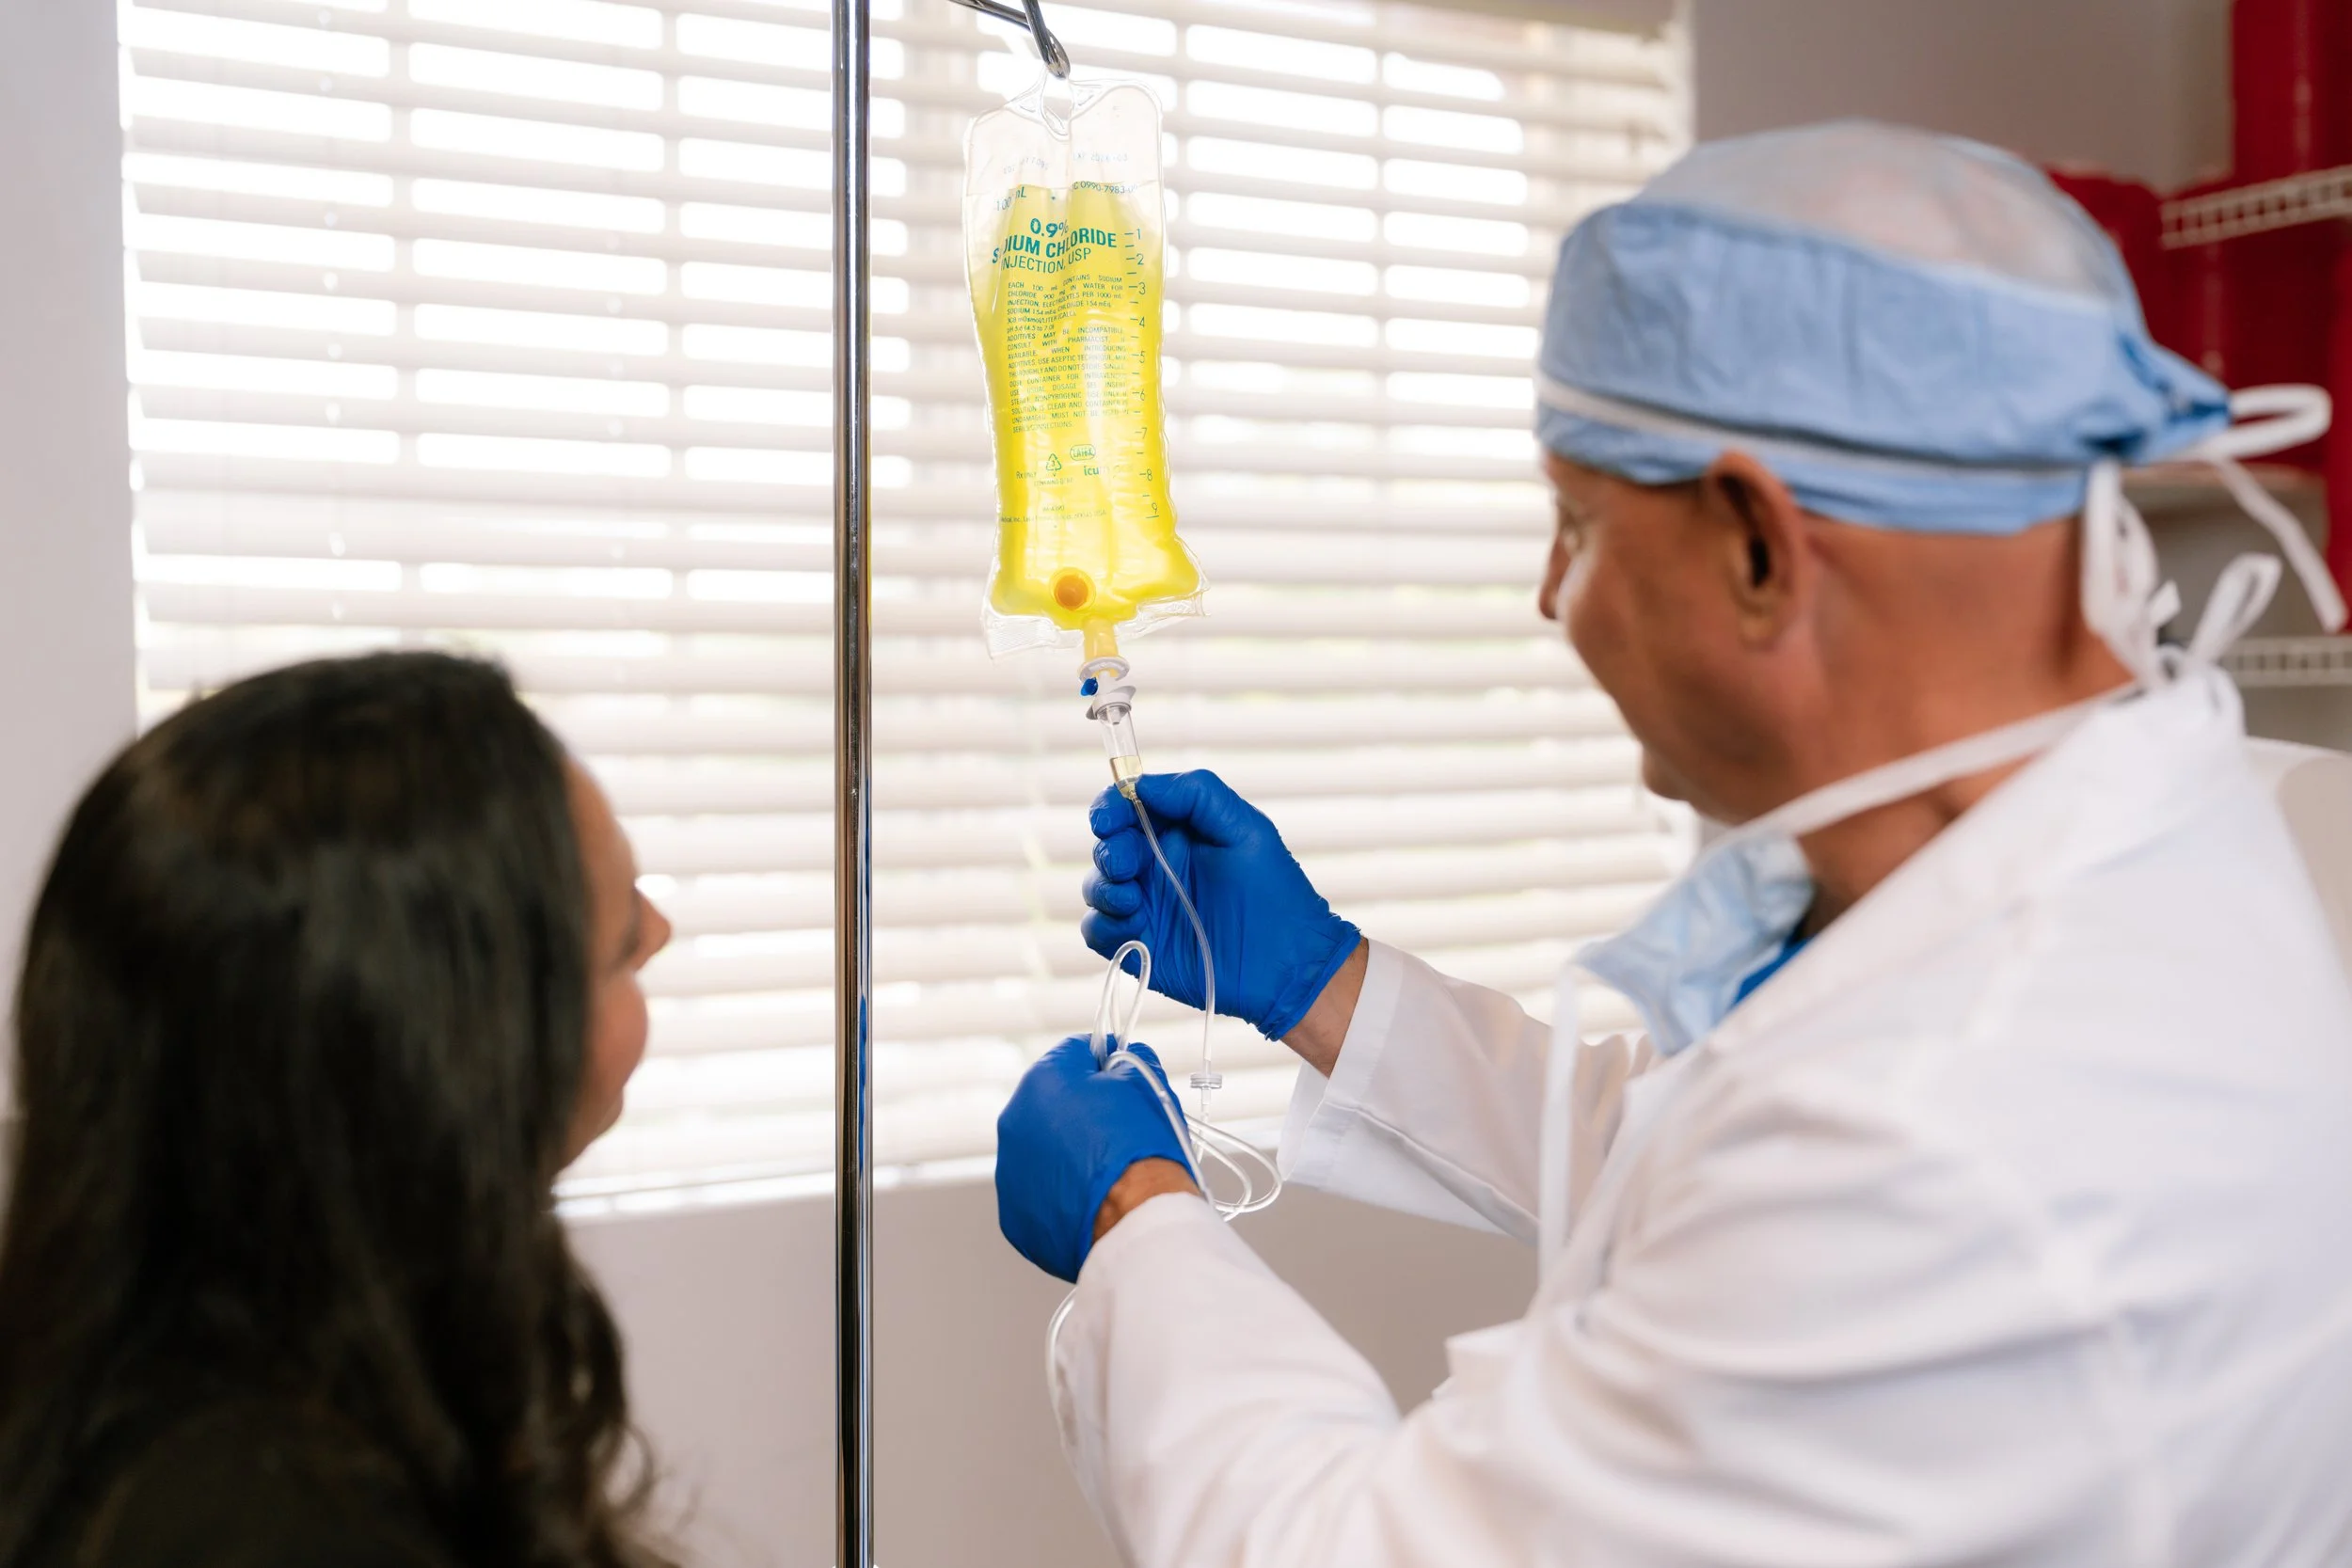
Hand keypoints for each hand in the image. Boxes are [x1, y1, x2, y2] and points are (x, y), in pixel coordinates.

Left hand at [995, 1037, 1197, 1282]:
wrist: (1135, 1217)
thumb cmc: (1139, 1147)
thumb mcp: (1144, 1084)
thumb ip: (1128, 1061)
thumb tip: (1121, 1061)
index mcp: (1041, 1081)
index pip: (1074, 1054)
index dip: (1104, 1063)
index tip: (1123, 1078)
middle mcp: (1013, 1123)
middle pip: (1053, 1104)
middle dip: (1082, 1111)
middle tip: (1119, 1129)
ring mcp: (1009, 1173)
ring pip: (1043, 1151)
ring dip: (1069, 1154)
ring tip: (1106, 1170)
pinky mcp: (1015, 1216)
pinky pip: (1039, 1194)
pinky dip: (1062, 1194)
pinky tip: (1091, 1199)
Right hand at [1082, 772, 1360, 1040]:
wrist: (1287, 965)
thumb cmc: (1275, 893)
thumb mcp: (1245, 829)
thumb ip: (1197, 794)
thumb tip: (1140, 784)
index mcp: (1177, 832)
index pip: (1125, 807)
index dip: (1110, 807)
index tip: (1109, 818)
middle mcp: (1156, 866)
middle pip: (1106, 846)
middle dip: (1108, 851)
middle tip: (1128, 865)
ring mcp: (1145, 907)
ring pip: (1096, 887)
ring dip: (1104, 889)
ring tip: (1135, 901)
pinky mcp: (1139, 945)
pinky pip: (1097, 930)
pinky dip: (1106, 925)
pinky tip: (1137, 927)